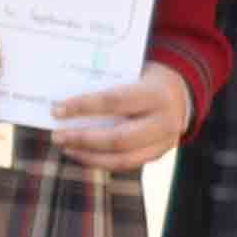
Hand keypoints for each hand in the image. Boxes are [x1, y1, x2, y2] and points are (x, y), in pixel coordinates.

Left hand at [48, 66, 193, 174]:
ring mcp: (165, 142)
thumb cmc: (144, 78)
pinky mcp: (158, 154)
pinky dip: (100, 161)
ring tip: (65, 146)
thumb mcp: (132, 72)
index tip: (57, 110)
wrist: (180, 92)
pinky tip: (80, 154)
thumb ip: (106, 83)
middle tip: (56, 135)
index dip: (83, 107)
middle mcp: (165, 121)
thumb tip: (63, 98)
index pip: (114, 101)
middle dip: (83, 138)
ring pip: (122, 158)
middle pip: (119, 138)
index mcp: (156, 94)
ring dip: (88, 155)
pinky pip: (126, 164)